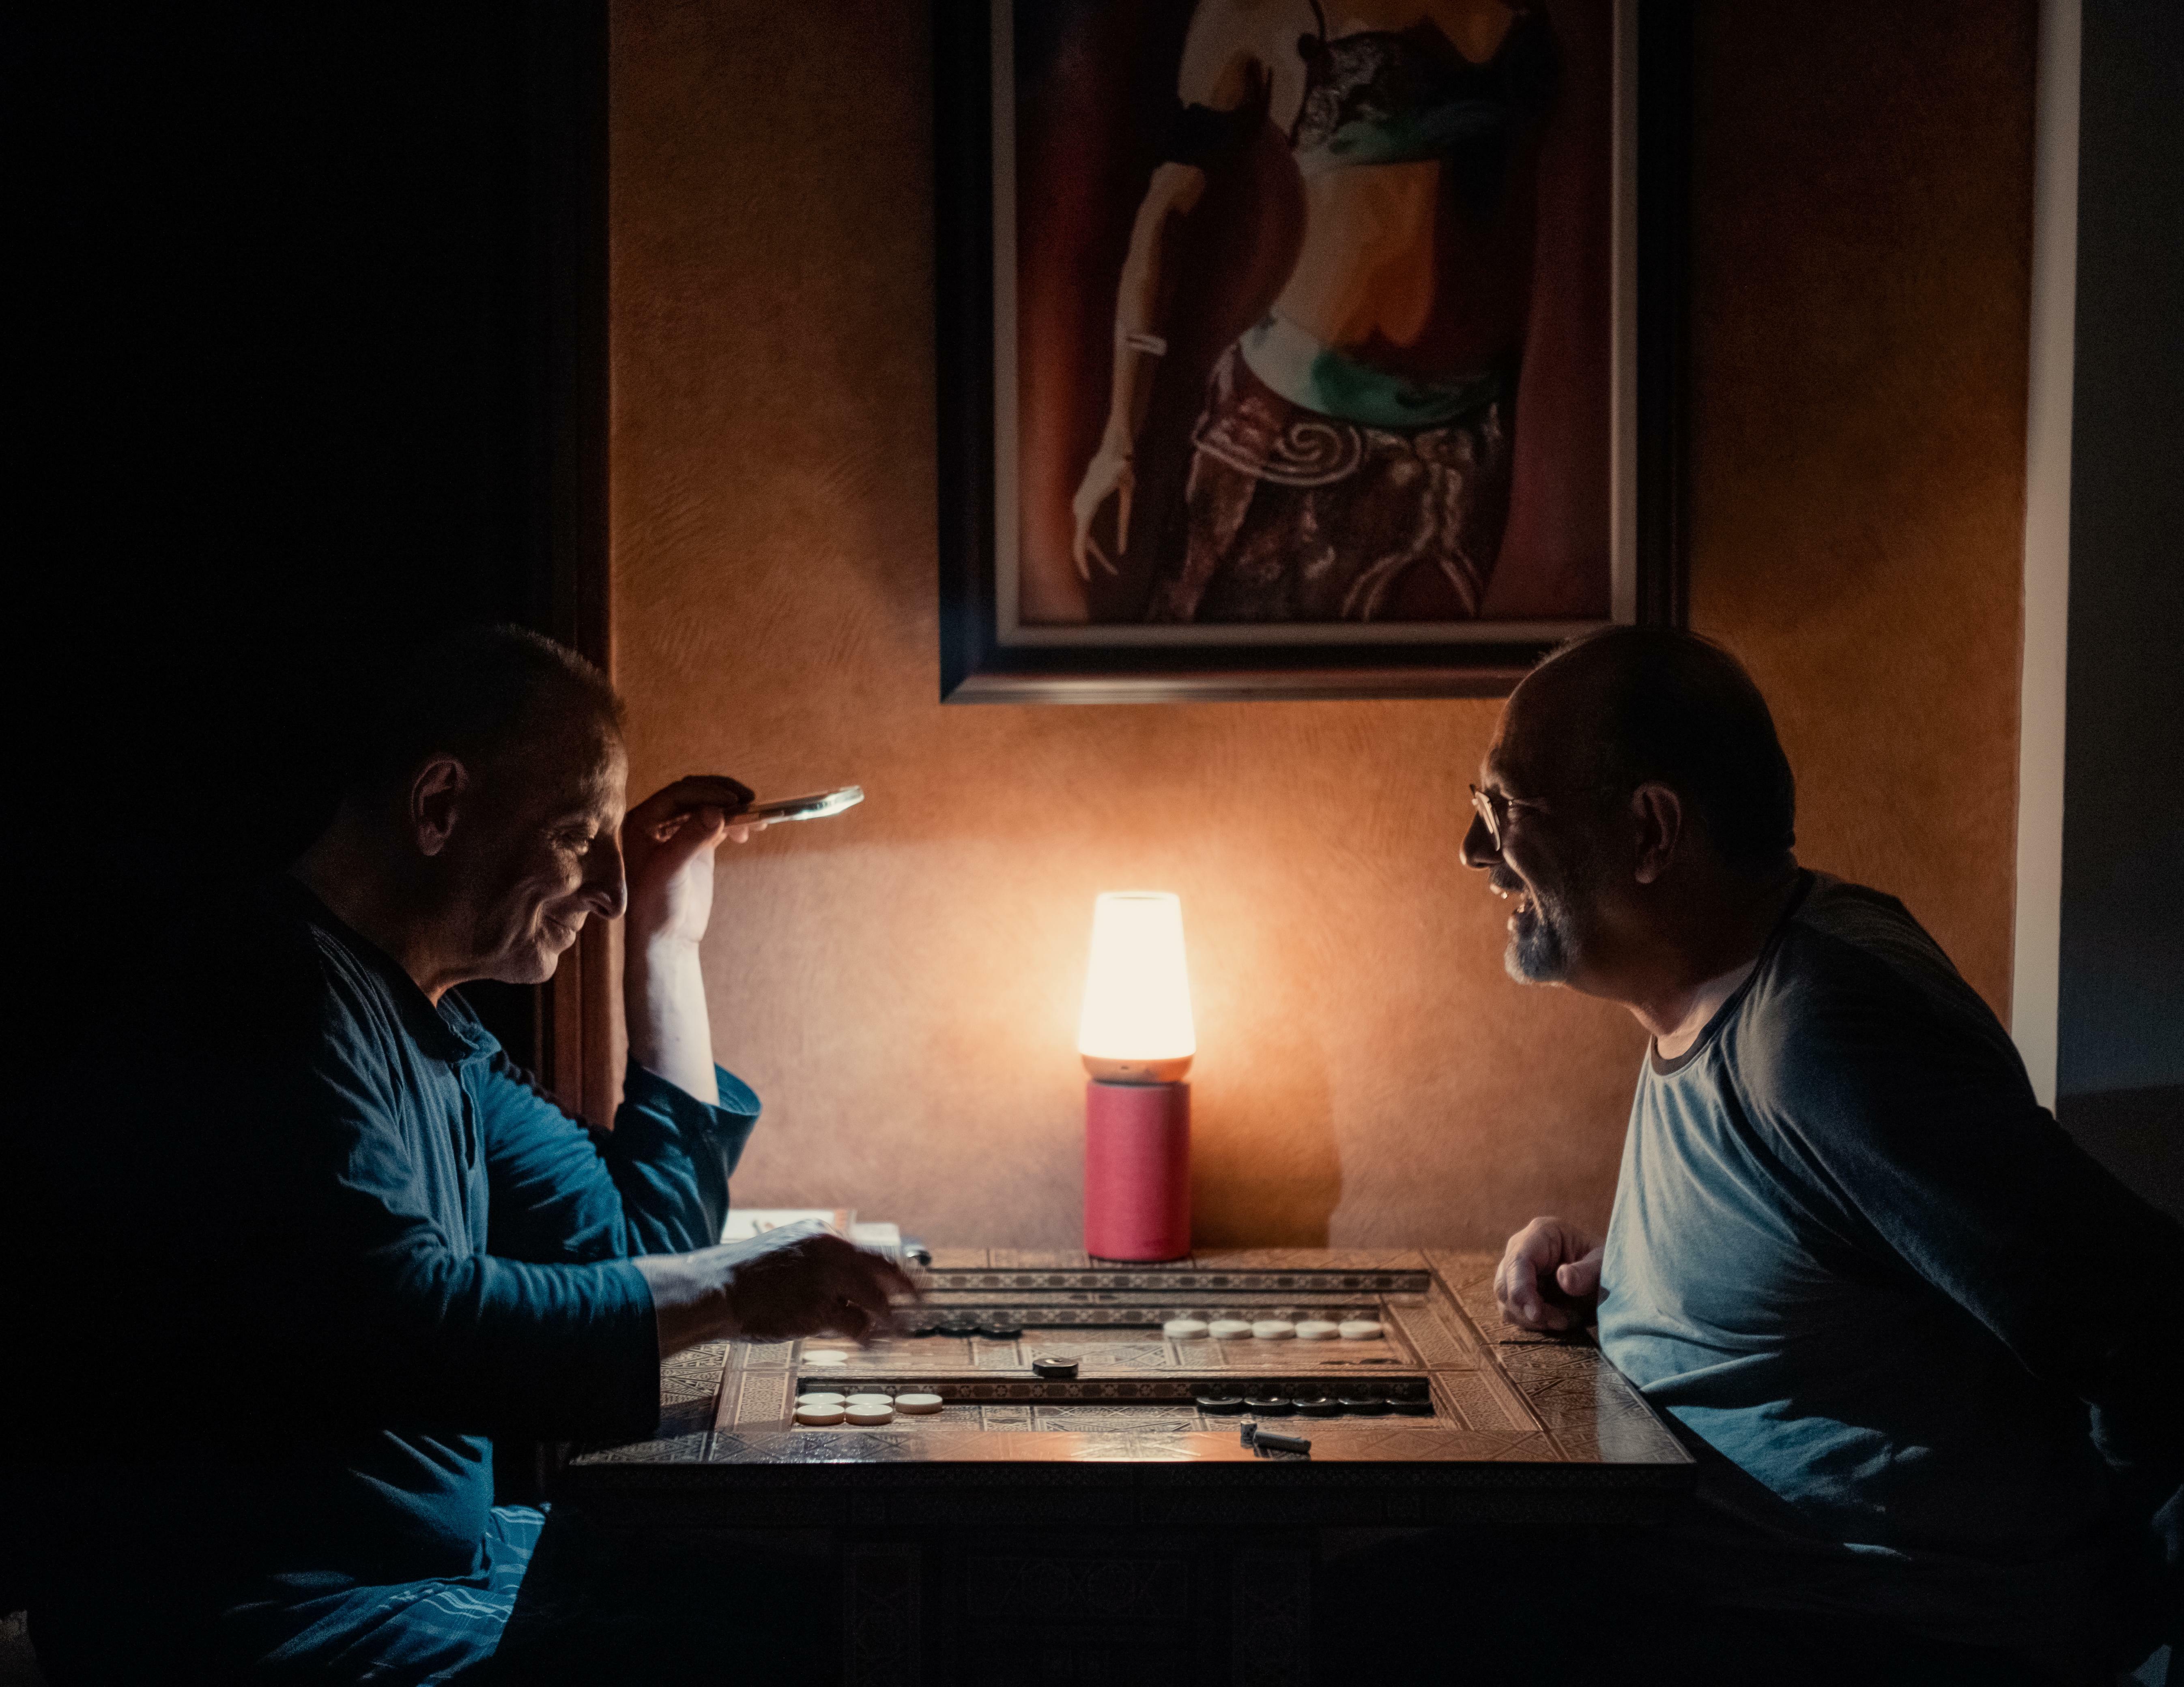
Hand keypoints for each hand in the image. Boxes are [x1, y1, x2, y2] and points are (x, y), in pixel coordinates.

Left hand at [622, 775, 762, 949]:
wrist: (666, 937)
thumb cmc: (656, 905)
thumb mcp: (671, 869)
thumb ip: (691, 838)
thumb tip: (717, 811)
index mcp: (642, 821)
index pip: (678, 794)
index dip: (707, 792)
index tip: (734, 800)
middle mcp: (658, 822)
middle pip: (695, 794)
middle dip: (723, 796)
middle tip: (750, 801)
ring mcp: (679, 834)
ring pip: (709, 808)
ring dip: (733, 810)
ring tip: (756, 821)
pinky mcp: (697, 847)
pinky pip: (718, 825)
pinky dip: (735, 824)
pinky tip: (749, 831)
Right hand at [631, 1224, 920, 1357]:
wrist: (716, 1288)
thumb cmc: (742, 1277)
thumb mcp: (784, 1252)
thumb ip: (815, 1263)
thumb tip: (839, 1283)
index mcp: (822, 1235)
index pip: (870, 1249)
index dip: (894, 1266)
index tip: (909, 1277)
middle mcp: (831, 1252)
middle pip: (886, 1267)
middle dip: (912, 1286)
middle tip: (926, 1301)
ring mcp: (827, 1280)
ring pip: (877, 1300)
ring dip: (894, 1320)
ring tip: (905, 1333)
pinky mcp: (820, 1309)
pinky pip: (857, 1326)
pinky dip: (868, 1338)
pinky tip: (871, 1347)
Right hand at [1070, 440, 1133, 579]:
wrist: (1110, 452)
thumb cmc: (1119, 465)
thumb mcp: (1125, 476)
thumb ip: (1121, 483)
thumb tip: (1125, 482)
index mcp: (1086, 508)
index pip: (1079, 540)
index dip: (1082, 560)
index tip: (1086, 576)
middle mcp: (1079, 510)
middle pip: (1081, 545)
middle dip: (1094, 563)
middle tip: (1114, 575)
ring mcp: (1080, 509)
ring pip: (1085, 541)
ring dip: (1098, 556)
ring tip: (1113, 571)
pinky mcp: (1085, 509)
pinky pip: (1087, 534)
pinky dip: (1095, 548)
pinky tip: (1104, 558)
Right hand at [1493, 1217, 1602, 1332]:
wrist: (1610, 1278)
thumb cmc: (1609, 1265)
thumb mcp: (1605, 1265)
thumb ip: (1587, 1272)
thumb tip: (1563, 1279)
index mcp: (1542, 1233)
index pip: (1519, 1260)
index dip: (1522, 1289)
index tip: (1535, 1315)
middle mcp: (1522, 1249)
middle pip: (1505, 1283)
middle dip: (1529, 1309)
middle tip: (1561, 1322)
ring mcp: (1517, 1271)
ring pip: (1505, 1301)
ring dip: (1532, 1319)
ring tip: (1565, 1320)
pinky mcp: (1518, 1290)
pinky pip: (1512, 1312)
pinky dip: (1532, 1323)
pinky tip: (1558, 1320)